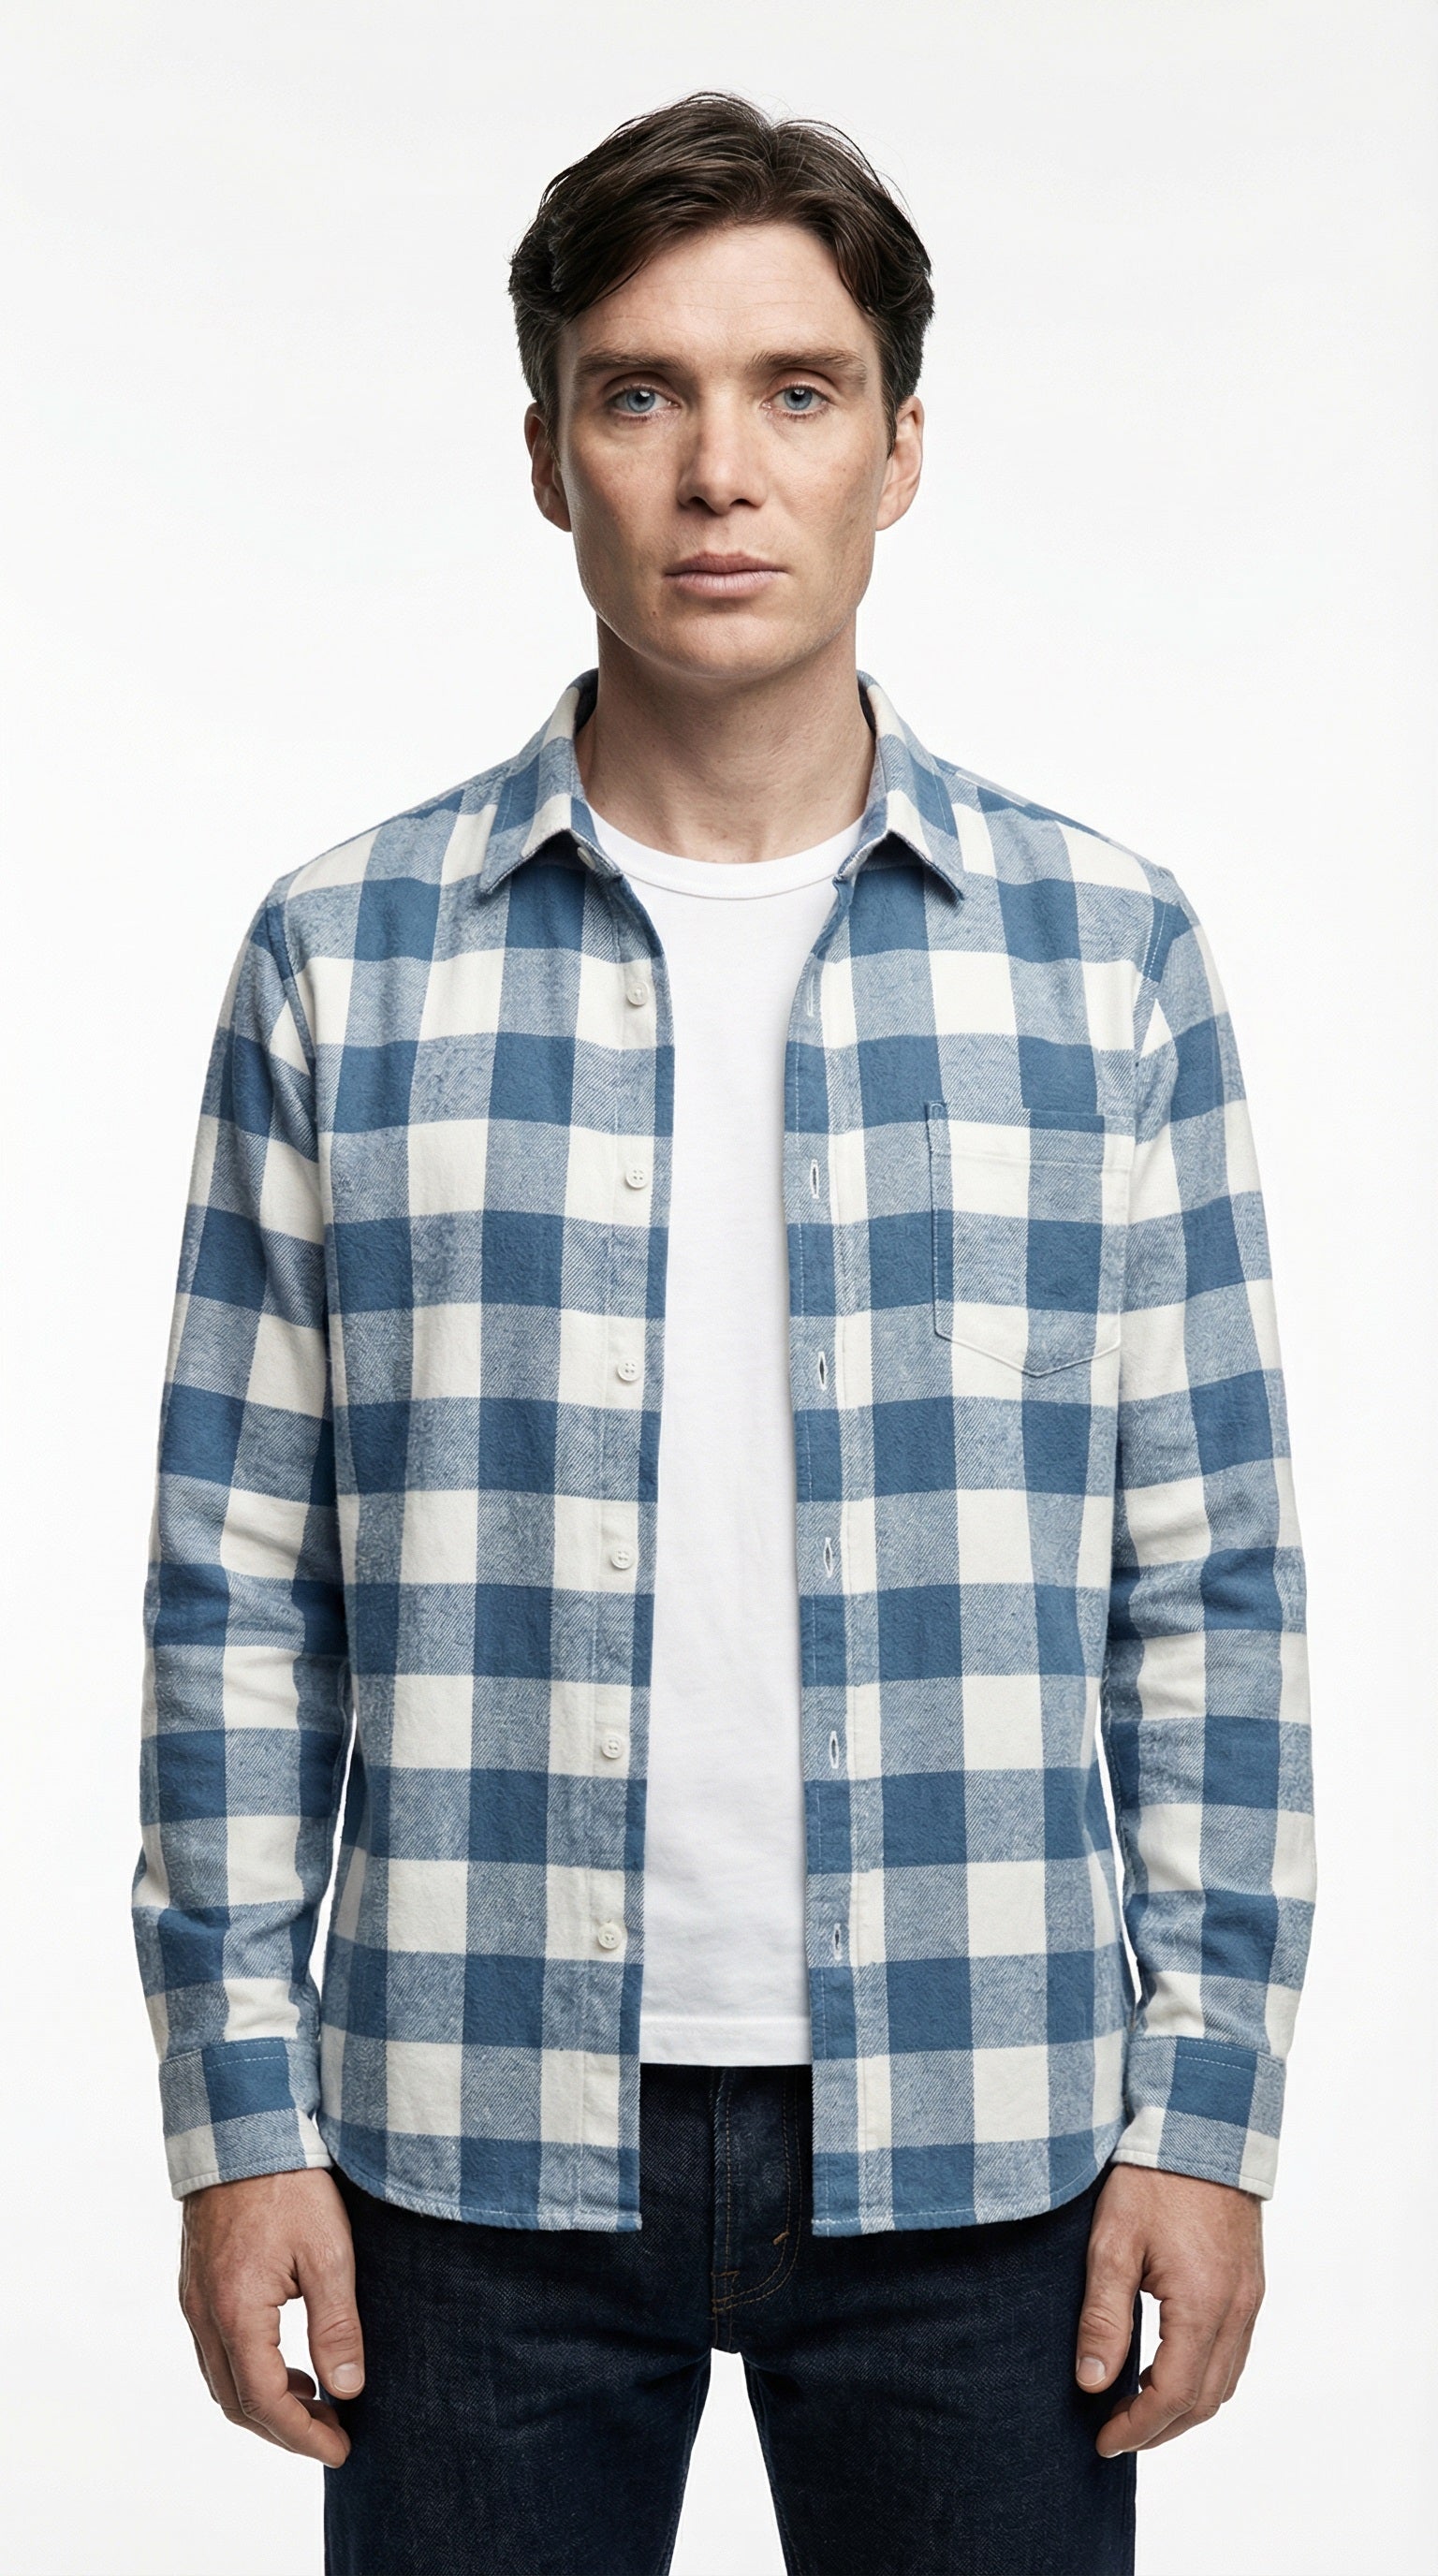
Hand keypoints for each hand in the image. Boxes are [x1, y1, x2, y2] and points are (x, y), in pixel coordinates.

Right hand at [179, 2168, 363, 2465]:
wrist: (242, 2127)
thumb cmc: (290, 2183)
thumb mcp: (328, 2253)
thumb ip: (336, 2326)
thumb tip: (347, 2389)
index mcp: (236, 2313)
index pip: (266, 2403)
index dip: (304, 2437)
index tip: (342, 2450)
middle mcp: (205, 2315)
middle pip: (237, 2403)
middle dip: (285, 2431)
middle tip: (333, 2437)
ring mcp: (194, 2300)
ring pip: (222, 2381)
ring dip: (265, 2406)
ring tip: (316, 2406)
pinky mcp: (196, 2284)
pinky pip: (215, 2351)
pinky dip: (249, 2374)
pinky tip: (287, 2365)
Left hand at [1075, 2165, 1263, 2455]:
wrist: (1201, 2122)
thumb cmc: (1151, 2177)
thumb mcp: (1112, 2242)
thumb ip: (1103, 2316)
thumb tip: (1091, 2383)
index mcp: (1203, 2304)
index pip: (1174, 2395)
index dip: (1137, 2428)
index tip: (1102, 2441)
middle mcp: (1236, 2309)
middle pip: (1206, 2400)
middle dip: (1160, 2429)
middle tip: (1115, 2435)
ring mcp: (1250, 2297)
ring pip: (1225, 2380)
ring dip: (1185, 2407)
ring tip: (1137, 2411)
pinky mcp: (1250, 2283)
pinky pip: (1235, 2351)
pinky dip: (1204, 2376)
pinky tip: (1170, 2369)